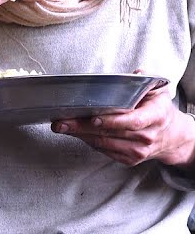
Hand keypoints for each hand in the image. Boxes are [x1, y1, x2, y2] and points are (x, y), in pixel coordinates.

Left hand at [53, 88, 194, 166]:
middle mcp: (147, 136)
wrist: (172, 137)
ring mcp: (138, 151)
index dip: (112, 121)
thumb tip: (137, 73)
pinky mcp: (129, 160)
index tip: (93, 118)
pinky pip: (103, 150)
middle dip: (82, 127)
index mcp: (156, 116)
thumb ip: (146, 81)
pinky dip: (88, 141)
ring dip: (80, 135)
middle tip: (61, 122)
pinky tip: (77, 133)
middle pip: (110, 133)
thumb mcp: (158, 92)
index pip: (133, 121)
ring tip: (63, 126)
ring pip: (103, 143)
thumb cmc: (159, 111)